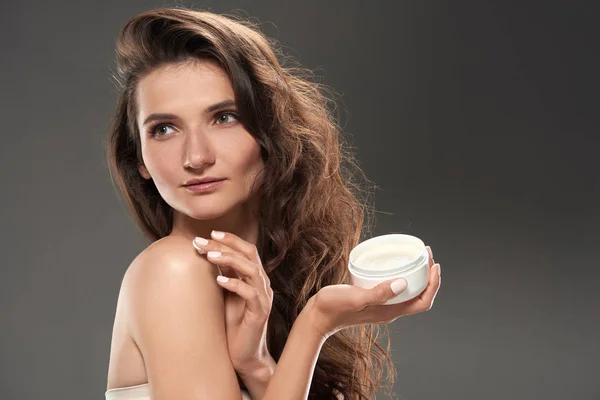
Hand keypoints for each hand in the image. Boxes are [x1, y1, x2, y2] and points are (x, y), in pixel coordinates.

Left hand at [192, 231, 274, 377]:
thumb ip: (223, 275)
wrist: (244, 356)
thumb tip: (207, 253)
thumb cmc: (232, 325)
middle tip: (203, 241)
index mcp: (254, 278)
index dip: (230, 239)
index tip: (209, 233)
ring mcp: (263, 298)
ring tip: (210, 255)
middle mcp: (262, 284)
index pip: (247, 250)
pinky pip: (251, 293)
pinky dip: (235, 284)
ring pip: (252, 270)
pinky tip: (219, 280)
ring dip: (230, 260)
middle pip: (249, 254)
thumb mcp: (225, 295)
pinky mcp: (260, 313)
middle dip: (226, 244)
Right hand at [306, 246, 440, 338]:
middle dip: (428, 276)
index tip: (434, 265)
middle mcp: (390, 310)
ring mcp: (382, 306)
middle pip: (419, 296)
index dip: (434, 284)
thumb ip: (379, 293)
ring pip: (408, 292)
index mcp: (390, 312)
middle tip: (426, 255)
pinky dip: (401, 276)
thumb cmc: (334, 308)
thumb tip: (403, 283)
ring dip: (417, 276)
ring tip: (416, 257)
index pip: (423, 302)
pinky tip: (393, 264)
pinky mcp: (373, 300)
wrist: (316, 317)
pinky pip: (394, 288)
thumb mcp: (357, 298)